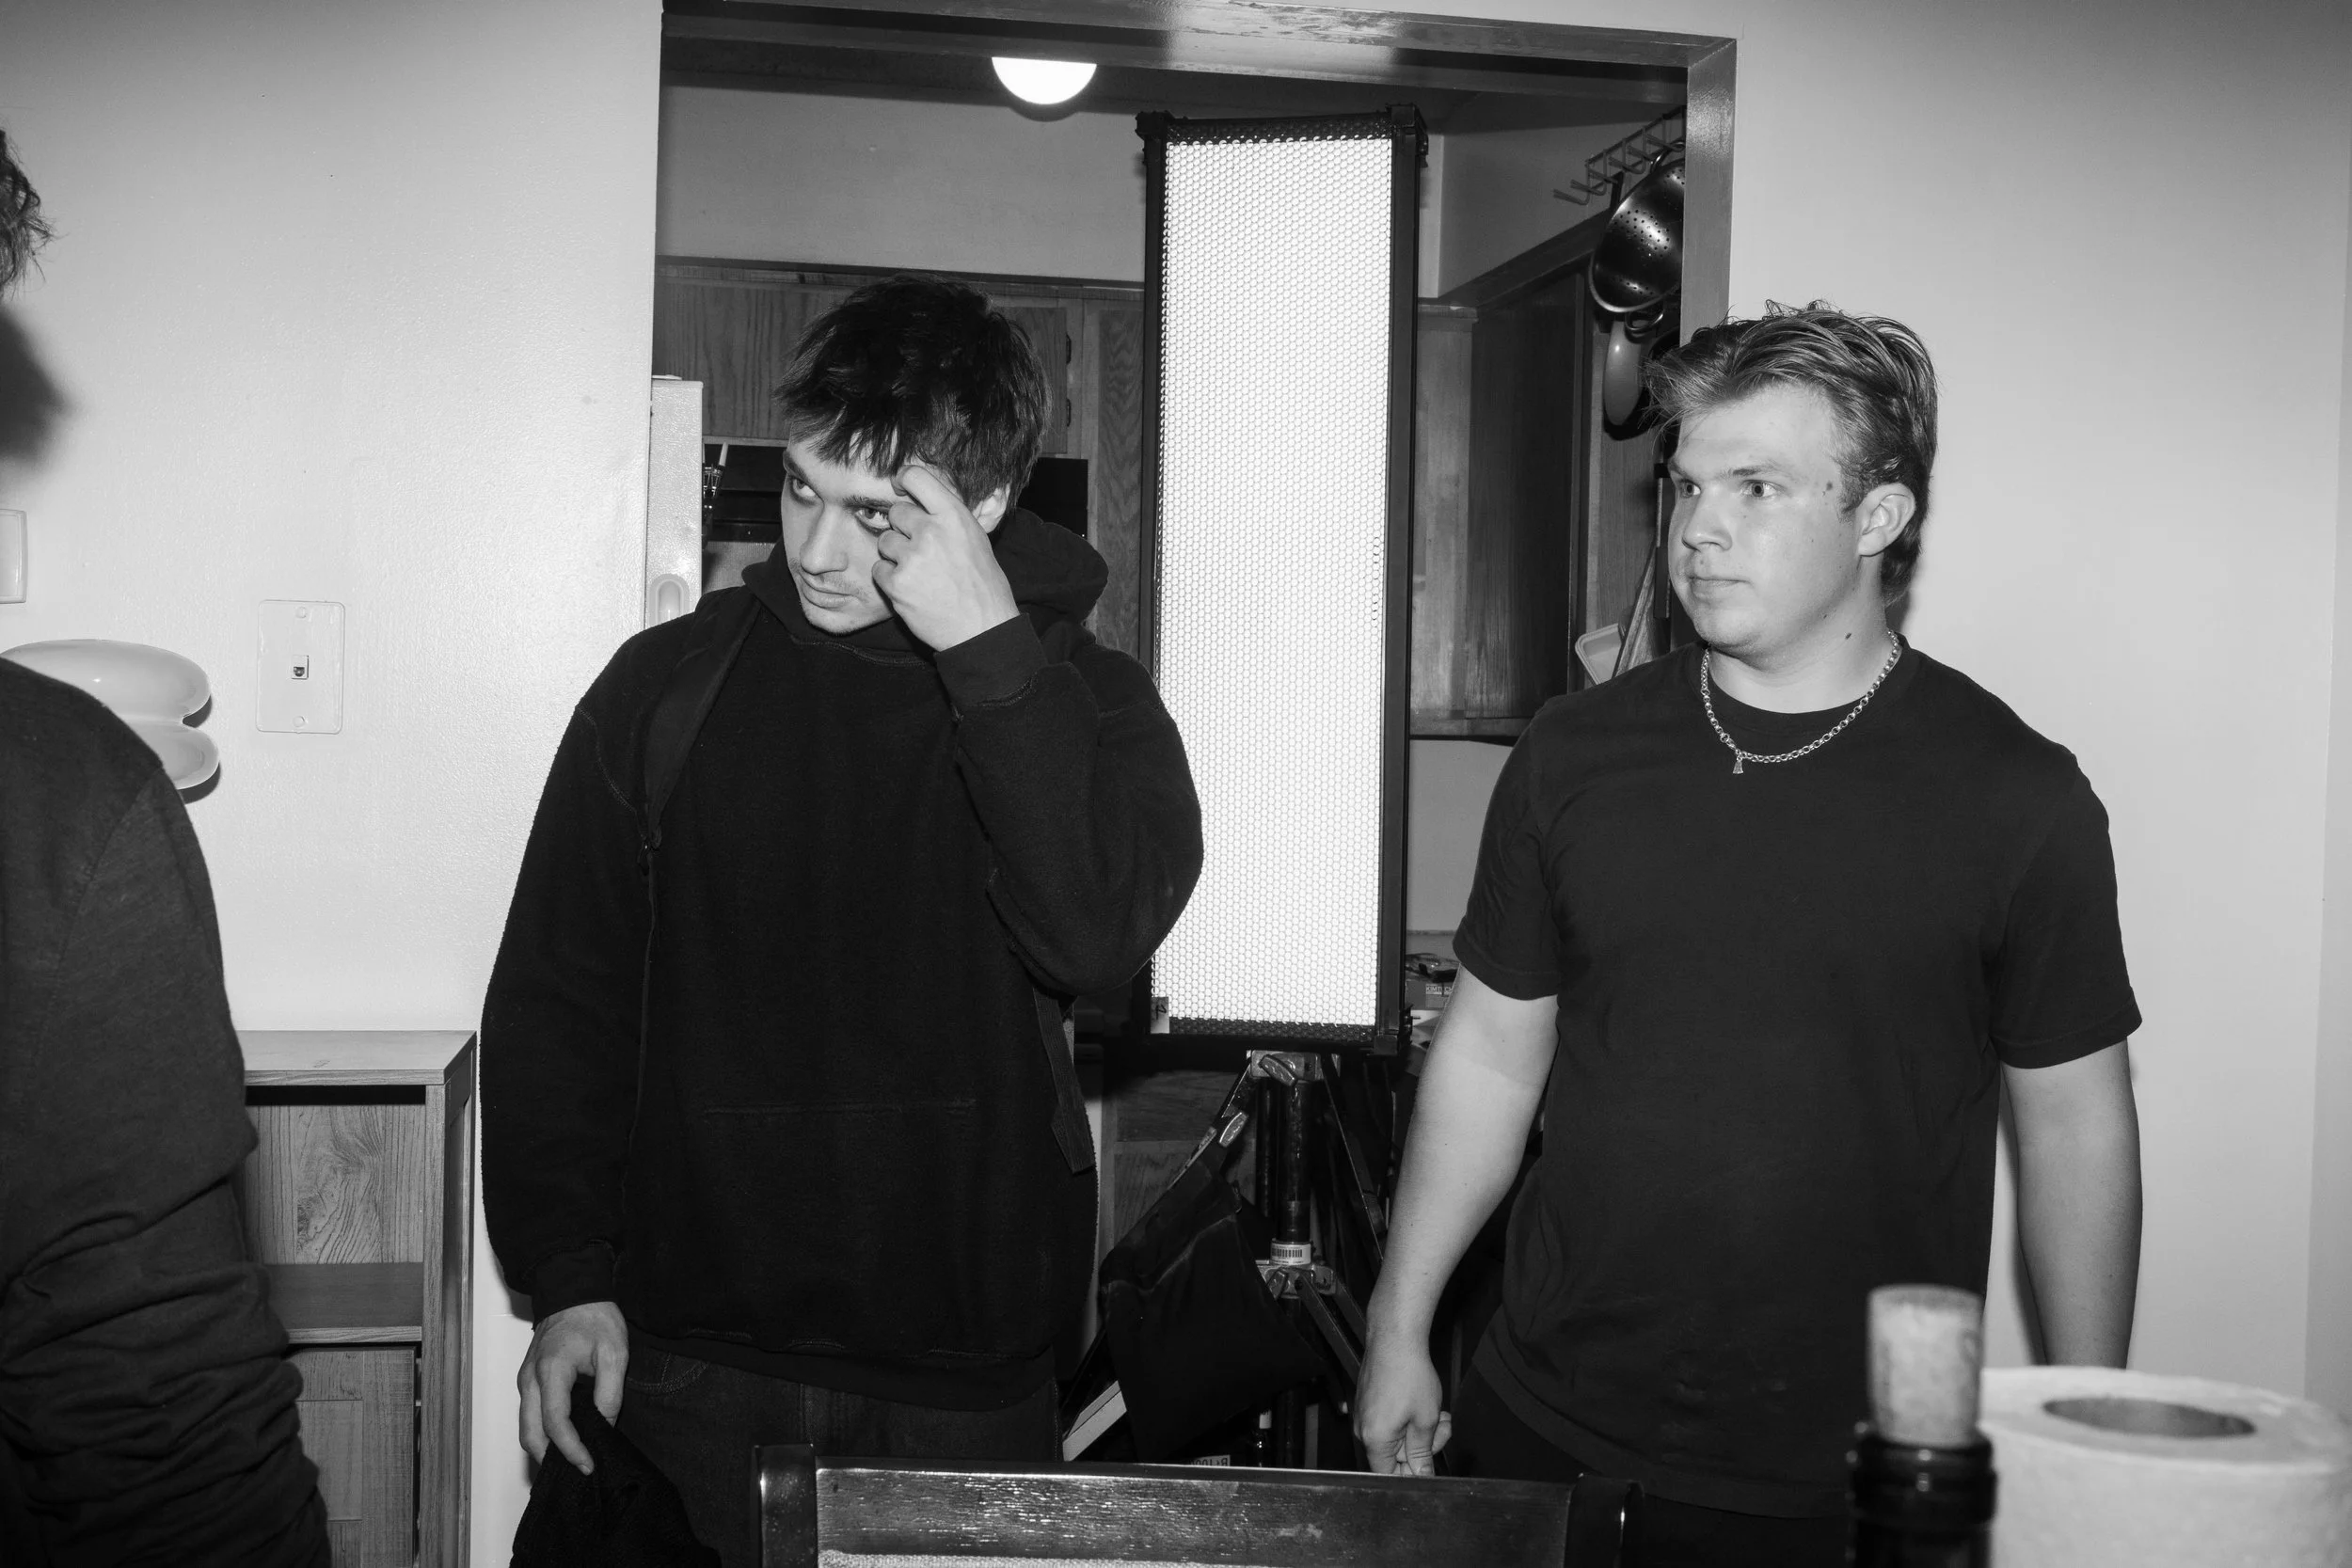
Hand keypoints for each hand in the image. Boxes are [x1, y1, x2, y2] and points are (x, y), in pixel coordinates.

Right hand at [518, 1300, 627, 1474]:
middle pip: (529, 1434)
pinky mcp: (527, 1380)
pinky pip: (528, 1415)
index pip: (555, 1423)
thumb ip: (609, 1393)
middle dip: (550, 1459)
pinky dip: (541, 1433)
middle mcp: (529, 1379)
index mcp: (551, 1371)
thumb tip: (604, 1427)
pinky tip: (562, 1441)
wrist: (573, 1291)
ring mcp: (524, 1380)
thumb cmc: (594, 1317)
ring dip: (544, 1449)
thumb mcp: (614, 1352)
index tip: (588, 1465)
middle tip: (577, 1472)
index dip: (571, 1450)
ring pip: (525, 1427)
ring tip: (571, 1463)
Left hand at [871, 463, 1019, 651]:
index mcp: (955, 516)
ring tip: (919, 572)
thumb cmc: (983, 586)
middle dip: (904, 528)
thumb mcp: (975, 539)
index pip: (916, 477)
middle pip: (896, 512)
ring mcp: (912, 558)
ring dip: (896, 555)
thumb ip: (948, 518)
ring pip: (885, 541)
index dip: (903, 479)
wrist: (982, 630)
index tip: (899, 487)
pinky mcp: (896, 584)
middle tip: (921, 549)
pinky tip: (912, 589)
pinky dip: (890, 579)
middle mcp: (932, 532)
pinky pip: (879, 569)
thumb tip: (920, 498)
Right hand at [1355, 1333, 1451, 1475]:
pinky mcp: (1368, 1403)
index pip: (1389, 1475)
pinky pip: (1389, 1422)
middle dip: (1423, 1446)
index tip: (1429, 1465)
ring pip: (1396, 1437)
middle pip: (1395, 1456)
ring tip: (1439, 1414)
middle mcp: (1363, 1430)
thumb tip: (1422, 1474)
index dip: (1412, 1474)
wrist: (1395, 1338)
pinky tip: (1424, 1405)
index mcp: (1375, 1440)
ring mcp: (1364, 1415)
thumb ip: (1423, 1453)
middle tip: (1442, 1429)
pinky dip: (1408, 1419)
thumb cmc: (1408, 1374)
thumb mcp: (1425, 1420)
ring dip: (1420, 1430)